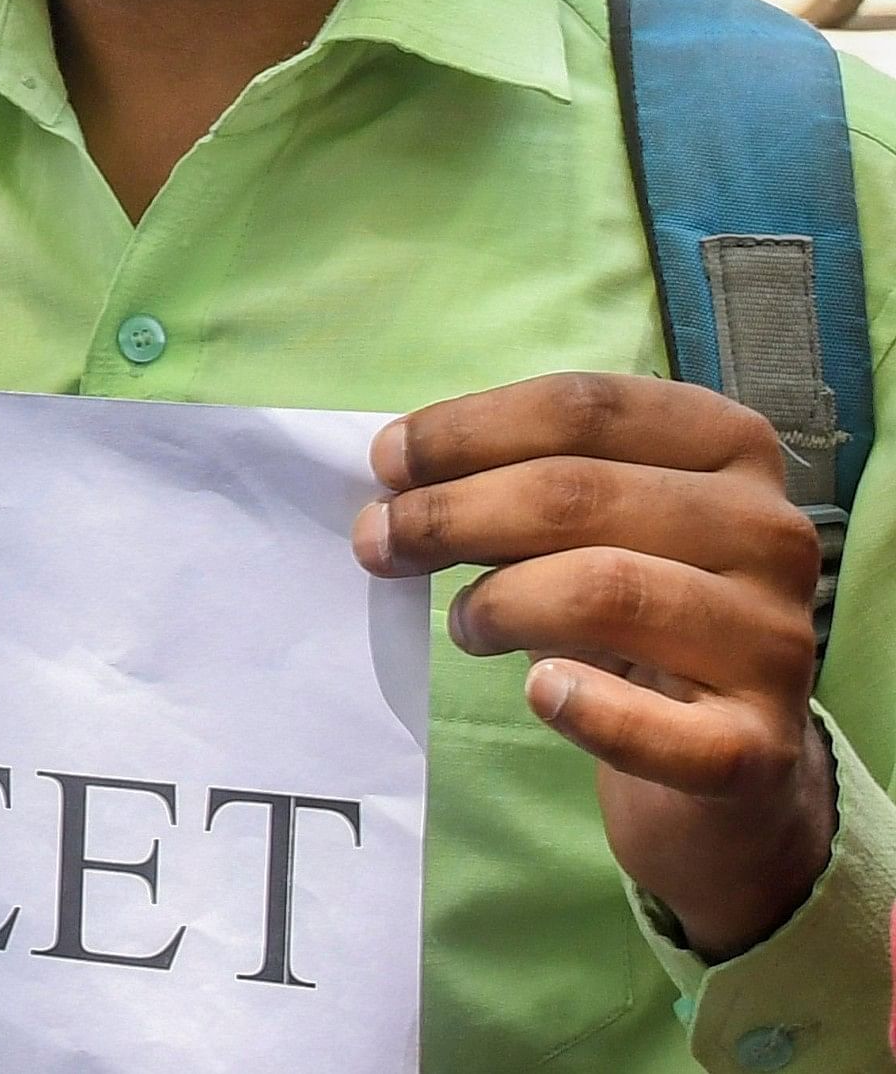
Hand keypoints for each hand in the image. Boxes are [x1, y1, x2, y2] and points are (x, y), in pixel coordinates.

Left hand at [355, 374, 832, 956]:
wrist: (724, 747)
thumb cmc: (633, 601)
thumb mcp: (590, 522)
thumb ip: (513, 481)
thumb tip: (396, 476)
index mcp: (730, 446)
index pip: (585, 408)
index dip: (467, 430)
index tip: (385, 462)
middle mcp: (772, 531)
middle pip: (580, 493)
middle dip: (452, 514)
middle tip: (378, 543)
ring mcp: (777, 639)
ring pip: (607, 590)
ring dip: (500, 604)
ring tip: (465, 623)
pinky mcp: (761, 746)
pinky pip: (659, 728)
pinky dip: (586, 708)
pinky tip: (541, 690)